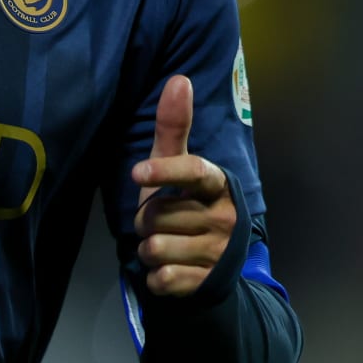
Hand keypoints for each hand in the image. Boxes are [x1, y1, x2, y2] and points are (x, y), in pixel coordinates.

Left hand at [131, 73, 237, 296]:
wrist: (209, 267)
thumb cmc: (184, 205)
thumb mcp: (175, 168)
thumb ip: (174, 128)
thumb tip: (179, 78)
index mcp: (219, 184)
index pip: (193, 171)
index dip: (164, 171)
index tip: (137, 172)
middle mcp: (225, 217)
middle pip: (158, 215)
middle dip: (146, 221)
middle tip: (159, 222)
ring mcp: (218, 253)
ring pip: (156, 247)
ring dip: (148, 250)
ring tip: (163, 245)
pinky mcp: (207, 283)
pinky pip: (163, 277)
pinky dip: (156, 276)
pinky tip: (169, 270)